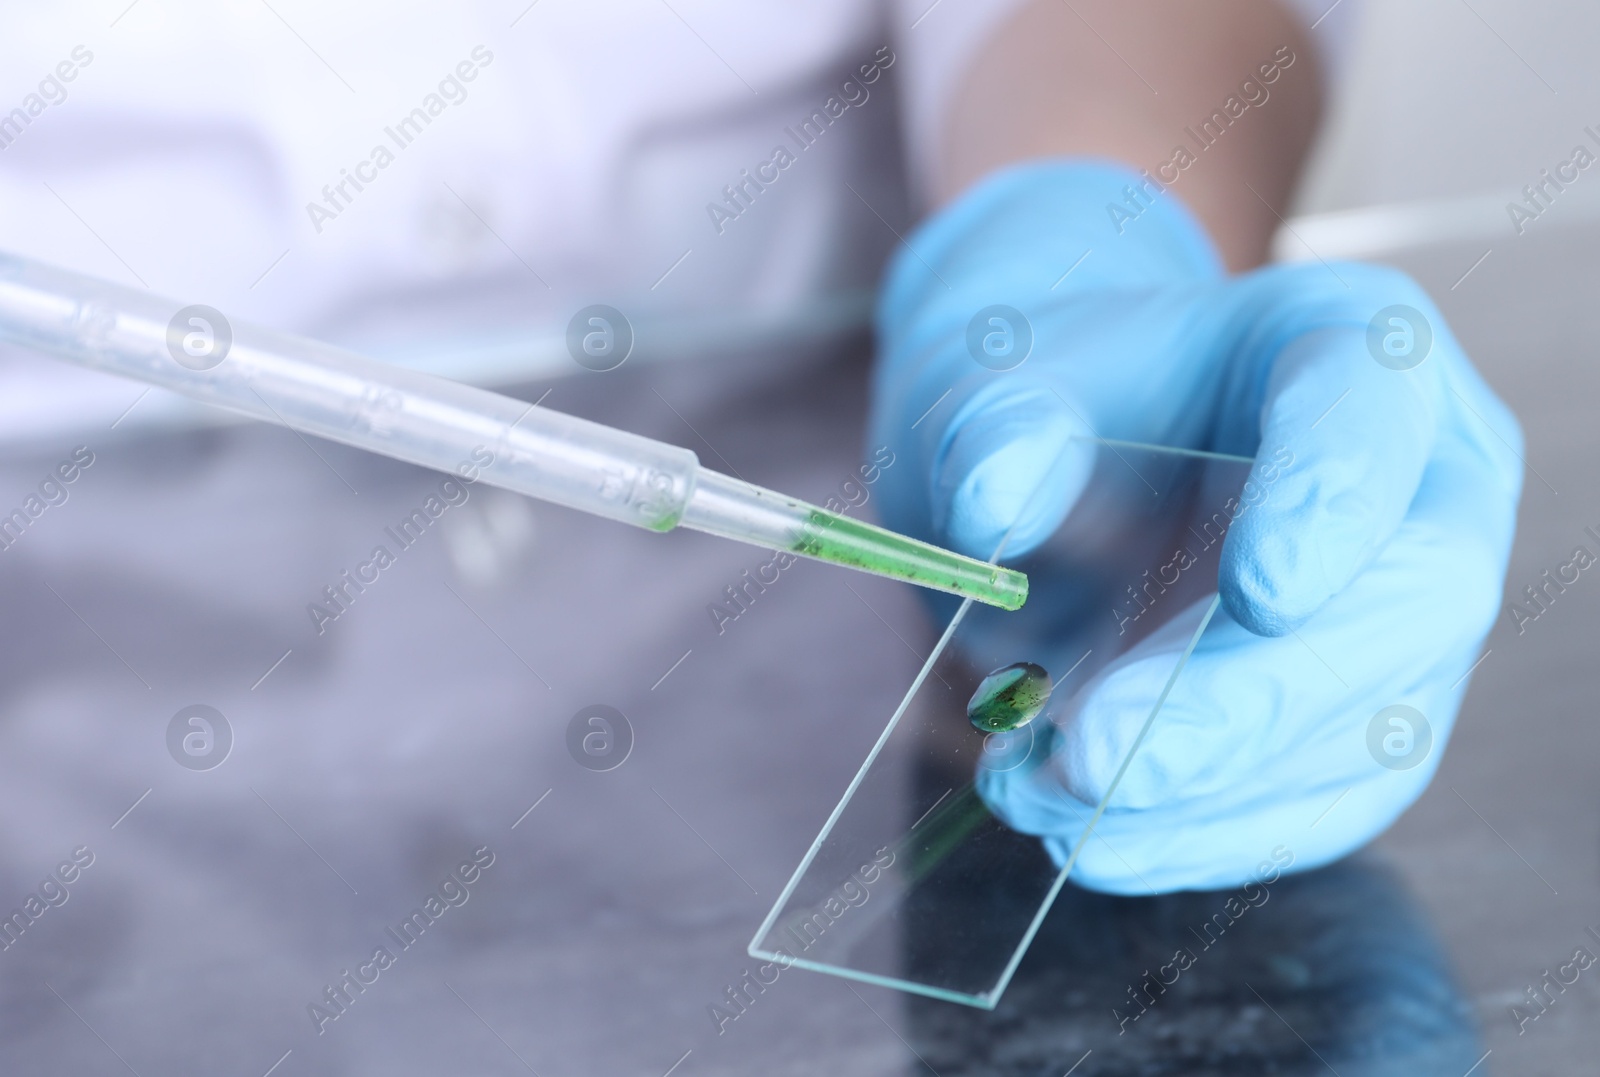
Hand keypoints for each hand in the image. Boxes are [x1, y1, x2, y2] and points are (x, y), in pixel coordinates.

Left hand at [868, 161, 1522, 892]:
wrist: (1054, 476)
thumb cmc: (1042, 408)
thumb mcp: (992, 390)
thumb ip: (992, 429)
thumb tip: (994, 503)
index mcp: (1351, 345)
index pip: (1375, 412)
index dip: (1334, 500)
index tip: (1260, 590)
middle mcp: (1421, 479)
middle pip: (1410, 598)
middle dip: (1249, 698)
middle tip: (1091, 756)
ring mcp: (1408, 609)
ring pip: (1370, 731)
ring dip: (1205, 792)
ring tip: (1038, 792)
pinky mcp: (1367, 715)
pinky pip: (1323, 802)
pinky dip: (1206, 839)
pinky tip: (1094, 845)